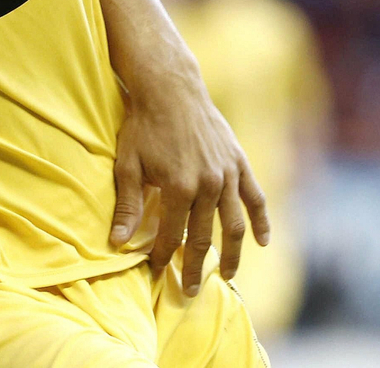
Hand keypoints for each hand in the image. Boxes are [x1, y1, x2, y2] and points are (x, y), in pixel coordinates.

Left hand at [111, 72, 268, 295]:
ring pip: (233, 225)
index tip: (157, 271)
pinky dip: (261, 221)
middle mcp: (207, 185)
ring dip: (232, 254)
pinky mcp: (239, 162)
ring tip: (228, 276)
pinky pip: (255, 198)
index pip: (171, 235)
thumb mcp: (128, 164)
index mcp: (178, 187)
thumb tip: (117, 243)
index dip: (163, 256)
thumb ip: (127, 206)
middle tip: (192, 290)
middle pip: (203, 237)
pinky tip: (262, 242)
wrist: (170, 88)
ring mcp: (227, 175)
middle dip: (196, 266)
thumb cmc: (143, 125)